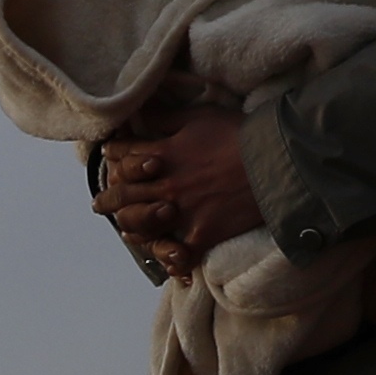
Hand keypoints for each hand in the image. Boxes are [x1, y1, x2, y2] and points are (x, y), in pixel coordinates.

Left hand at [97, 104, 255, 271]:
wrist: (275, 162)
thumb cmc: (238, 134)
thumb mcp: (199, 116)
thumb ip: (167, 119)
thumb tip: (141, 113)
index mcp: (162, 154)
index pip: (124, 155)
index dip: (114, 155)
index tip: (110, 156)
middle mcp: (166, 185)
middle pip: (124, 194)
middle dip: (109, 198)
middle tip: (100, 203)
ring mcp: (182, 212)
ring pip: (142, 225)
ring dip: (131, 227)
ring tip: (126, 229)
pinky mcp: (202, 233)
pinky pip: (179, 254)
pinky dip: (172, 259)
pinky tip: (169, 261)